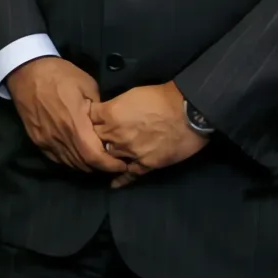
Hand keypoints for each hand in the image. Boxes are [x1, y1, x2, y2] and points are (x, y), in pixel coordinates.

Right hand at [6, 57, 126, 175]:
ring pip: (69, 163)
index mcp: (75, 123)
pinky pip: (56, 158)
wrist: (27, 72)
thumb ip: (98, 109)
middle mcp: (60, 137)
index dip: (109, 165)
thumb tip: (106, 122)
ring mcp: (46, 140)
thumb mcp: (87, 85)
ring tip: (98, 161)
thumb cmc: (59, 75)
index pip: (94, 156)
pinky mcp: (37, 139)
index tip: (122, 164)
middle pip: (83, 163)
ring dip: (85, 165)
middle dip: (100, 167)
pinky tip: (78, 155)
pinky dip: (70, 160)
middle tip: (113, 163)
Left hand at [90, 82, 208, 187]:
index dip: (89, 120)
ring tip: (106, 158)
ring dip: (108, 157)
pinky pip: (128, 175)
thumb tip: (109, 112)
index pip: (89, 119)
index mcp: (111, 113)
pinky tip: (114, 184)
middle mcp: (116, 135)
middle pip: (95, 140)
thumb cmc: (162, 97)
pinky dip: (121, 180)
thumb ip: (116, 106)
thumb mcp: (132, 93)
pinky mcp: (145, 164)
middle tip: (97, 139)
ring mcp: (130, 151)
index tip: (91, 121)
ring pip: (109, 158)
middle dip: (94, 138)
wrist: (189, 112)